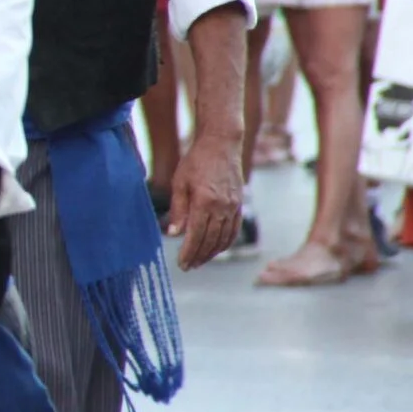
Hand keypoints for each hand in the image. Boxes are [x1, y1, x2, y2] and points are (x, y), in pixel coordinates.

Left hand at [169, 128, 243, 268]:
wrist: (221, 144)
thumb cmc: (196, 161)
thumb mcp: (179, 182)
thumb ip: (178, 209)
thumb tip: (173, 234)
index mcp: (205, 202)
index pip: (196, 235)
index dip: (189, 252)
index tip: (181, 264)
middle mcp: (222, 207)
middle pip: (211, 240)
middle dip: (199, 256)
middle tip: (188, 267)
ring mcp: (233, 206)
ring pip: (224, 238)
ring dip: (212, 253)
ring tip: (199, 261)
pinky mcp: (239, 204)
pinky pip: (233, 229)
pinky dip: (225, 242)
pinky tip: (215, 248)